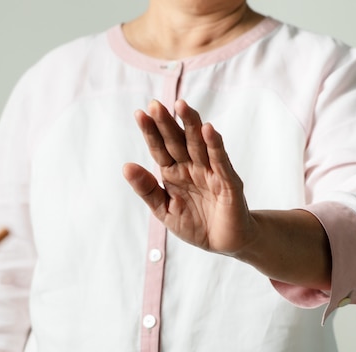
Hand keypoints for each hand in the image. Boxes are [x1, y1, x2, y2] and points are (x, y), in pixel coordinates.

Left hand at [123, 99, 254, 254]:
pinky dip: (215, 145)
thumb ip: (147, 189)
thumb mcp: (164, 210)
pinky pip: (220, 161)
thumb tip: (126, 166)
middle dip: (166, 123)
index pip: (160, 148)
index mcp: (173, 172)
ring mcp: (211, 172)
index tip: (139, 113)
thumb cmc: (195, 224)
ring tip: (181, 105)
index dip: (150, 132)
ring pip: (199, 143)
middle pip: (177, 140)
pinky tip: (208, 129)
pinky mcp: (229, 182)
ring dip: (191, 124)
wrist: (225, 243)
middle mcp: (191, 166)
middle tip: (155, 104)